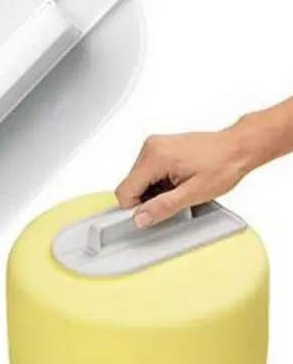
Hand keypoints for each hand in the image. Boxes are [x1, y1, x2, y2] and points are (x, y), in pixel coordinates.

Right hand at [115, 129, 247, 227]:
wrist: (239, 147)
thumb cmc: (223, 165)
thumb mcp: (194, 194)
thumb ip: (163, 207)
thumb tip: (140, 218)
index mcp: (154, 157)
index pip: (125, 191)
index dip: (137, 207)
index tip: (154, 212)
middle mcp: (150, 147)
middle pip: (131, 185)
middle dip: (148, 198)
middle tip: (175, 198)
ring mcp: (154, 145)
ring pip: (139, 179)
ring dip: (155, 190)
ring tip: (180, 188)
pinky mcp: (160, 147)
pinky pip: (148, 170)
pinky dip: (159, 181)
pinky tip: (179, 181)